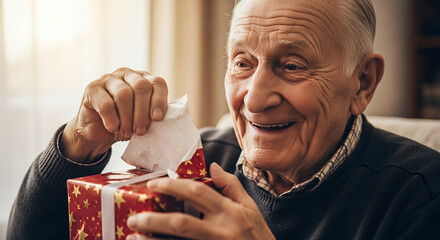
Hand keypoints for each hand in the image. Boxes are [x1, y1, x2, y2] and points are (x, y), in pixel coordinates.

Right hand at [60, 67, 167, 162]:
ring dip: (127, 118)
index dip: (159, 100)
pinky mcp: (92, 88)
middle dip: (142, 112)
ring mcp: (109, 78)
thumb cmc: (125, 124)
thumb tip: (162, 120)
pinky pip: (106, 104)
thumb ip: (152, 116)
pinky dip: (112, 119)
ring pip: (124, 94)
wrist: (98, 132)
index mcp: (144, 79)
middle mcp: (128, 74)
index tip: (157, 118)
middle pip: (141, 86)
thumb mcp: (143, 120)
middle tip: (140, 131)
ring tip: (126, 132)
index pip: (157, 83)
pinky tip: (113, 128)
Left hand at [126, 163, 274, 239]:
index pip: (199, 193)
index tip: (153, 184)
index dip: (173, 186)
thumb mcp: (251, 208)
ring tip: (133, 236)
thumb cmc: (259, 236)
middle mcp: (222, 230)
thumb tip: (213, 166)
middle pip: (182, 223)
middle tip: (133, 215)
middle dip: (154, 218)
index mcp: (231, 212)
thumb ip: (231, 186)